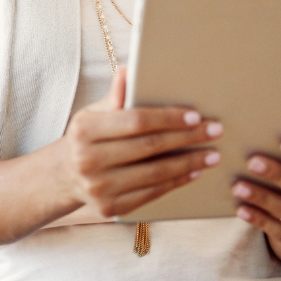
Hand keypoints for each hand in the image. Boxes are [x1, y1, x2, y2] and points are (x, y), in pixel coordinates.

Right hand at [63, 67, 222, 217]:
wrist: (65, 176)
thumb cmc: (87, 138)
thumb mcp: (94, 114)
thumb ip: (115, 96)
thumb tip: (129, 71)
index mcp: (84, 130)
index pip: (135, 121)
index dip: (168, 118)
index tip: (195, 116)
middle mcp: (89, 160)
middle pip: (149, 147)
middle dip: (187, 138)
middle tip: (214, 131)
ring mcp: (99, 187)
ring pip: (155, 173)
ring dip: (189, 163)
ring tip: (212, 154)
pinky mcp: (111, 208)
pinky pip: (152, 194)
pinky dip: (176, 182)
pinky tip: (194, 172)